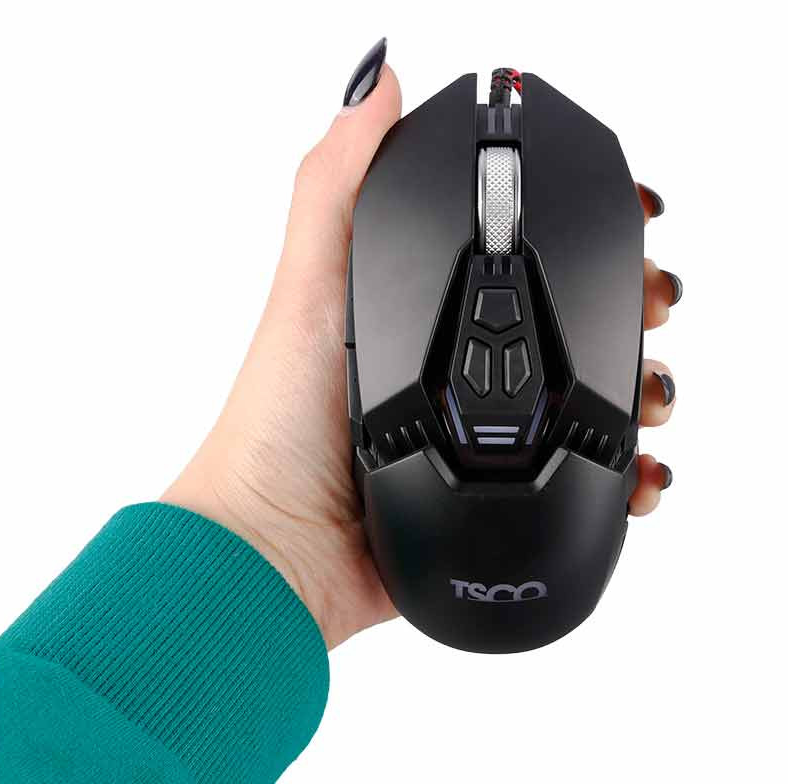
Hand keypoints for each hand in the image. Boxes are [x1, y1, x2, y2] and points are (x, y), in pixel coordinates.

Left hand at [162, 47, 679, 648]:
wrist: (282, 546)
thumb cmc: (280, 420)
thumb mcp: (310, 287)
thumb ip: (338, 189)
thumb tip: (380, 86)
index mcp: (426, 316)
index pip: (518, 261)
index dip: (580, 239)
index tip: (625, 229)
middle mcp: (458, 374)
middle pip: (567, 330)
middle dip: (626, 313)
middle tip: (654, 309)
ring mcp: (481, 441)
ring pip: (586, 407)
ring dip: (636, 395)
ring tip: (650, 401)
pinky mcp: (494, 504)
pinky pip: (580, 488)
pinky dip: (622, 480)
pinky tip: (638, 472)